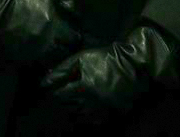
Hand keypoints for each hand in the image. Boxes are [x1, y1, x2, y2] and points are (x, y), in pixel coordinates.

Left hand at [39, 23, 179, 121]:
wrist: (134, 64)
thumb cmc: (106, 58)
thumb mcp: (83, 58)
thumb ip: (63, 68)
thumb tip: (45, 80)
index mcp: (83, 88)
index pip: (61, 95)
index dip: (55, 91)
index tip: (51, 88)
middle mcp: (91, 103)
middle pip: (69, 107)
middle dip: (63, 100)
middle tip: (63, 93)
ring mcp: (102, 110)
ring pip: (80, 117)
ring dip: (73, 110)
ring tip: (73, 101)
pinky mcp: (112, 115)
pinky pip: (94, 122)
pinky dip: (87, 118)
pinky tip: (86, 110)